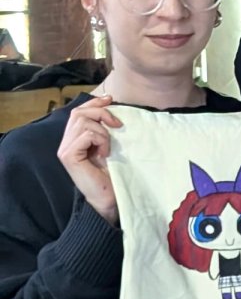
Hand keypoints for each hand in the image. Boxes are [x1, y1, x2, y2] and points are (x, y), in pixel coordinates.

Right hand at [57, 93, 122, 223]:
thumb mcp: (108, 143)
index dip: (94, 103)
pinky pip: (87, 135)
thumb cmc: (110, 174)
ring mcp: (65, 149)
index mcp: (73, 138)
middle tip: (117, 125)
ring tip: (108, 147)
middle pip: (79, 112)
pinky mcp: (69, 155)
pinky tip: (105, 154)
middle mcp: (65, 142)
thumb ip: (103, 126)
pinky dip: (101, 140)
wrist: (108, 198)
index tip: (110, 99)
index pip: (79, 111)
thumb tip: (108, 101)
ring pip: (83, 122)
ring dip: (103, 131)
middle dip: (101, 113)